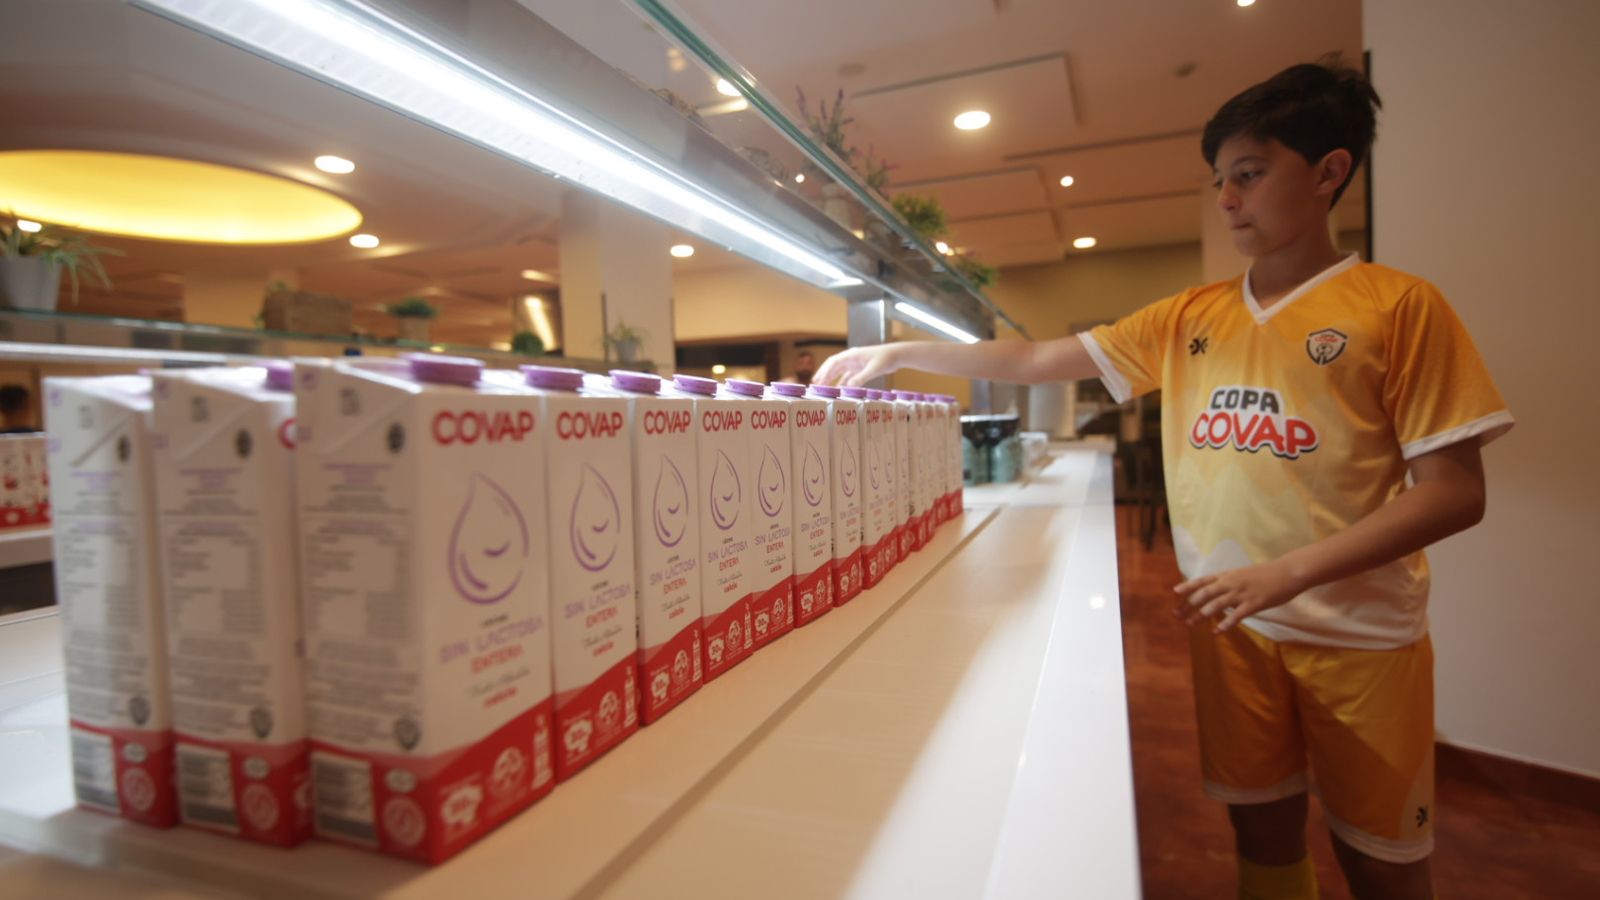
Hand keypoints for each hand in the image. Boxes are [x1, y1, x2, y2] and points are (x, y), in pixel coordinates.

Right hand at [814, 345, 897, 386]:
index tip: (817, 380)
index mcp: (852, 355)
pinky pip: (848, 376)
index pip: (834, 362)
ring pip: (840, 371)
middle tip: (815, 384)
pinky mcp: (861, 368)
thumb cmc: (886, 359)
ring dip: (832, 379)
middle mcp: (851, 358)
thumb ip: (861, 378)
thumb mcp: (874, 369)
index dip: (824, 371)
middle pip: (833, 366)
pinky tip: (839, 389)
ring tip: (824, 387)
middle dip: (824, 374)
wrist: (897, 355)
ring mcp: (856, 363)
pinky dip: (842, 382)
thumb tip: (848, 386)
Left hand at [1173, 560, 1304, 632]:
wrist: (1288, 572)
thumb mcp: (1243, 573)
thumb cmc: (1266, 574)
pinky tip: (1216, 632)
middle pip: (1204, 594)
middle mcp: (1231, 582)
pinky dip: (1224, 625)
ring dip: (1201, 615)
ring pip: (1216, 604)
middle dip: (1188, 604)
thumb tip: (1216, 590)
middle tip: (1176, 614)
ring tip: (1190, 624)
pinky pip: (1236, 616)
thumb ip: (1229, 582)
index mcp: (1228, 575)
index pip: (1203, 580)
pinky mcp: (1254, 604)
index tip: (1174, 592)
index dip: (1188, 586)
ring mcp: (1242, 593)